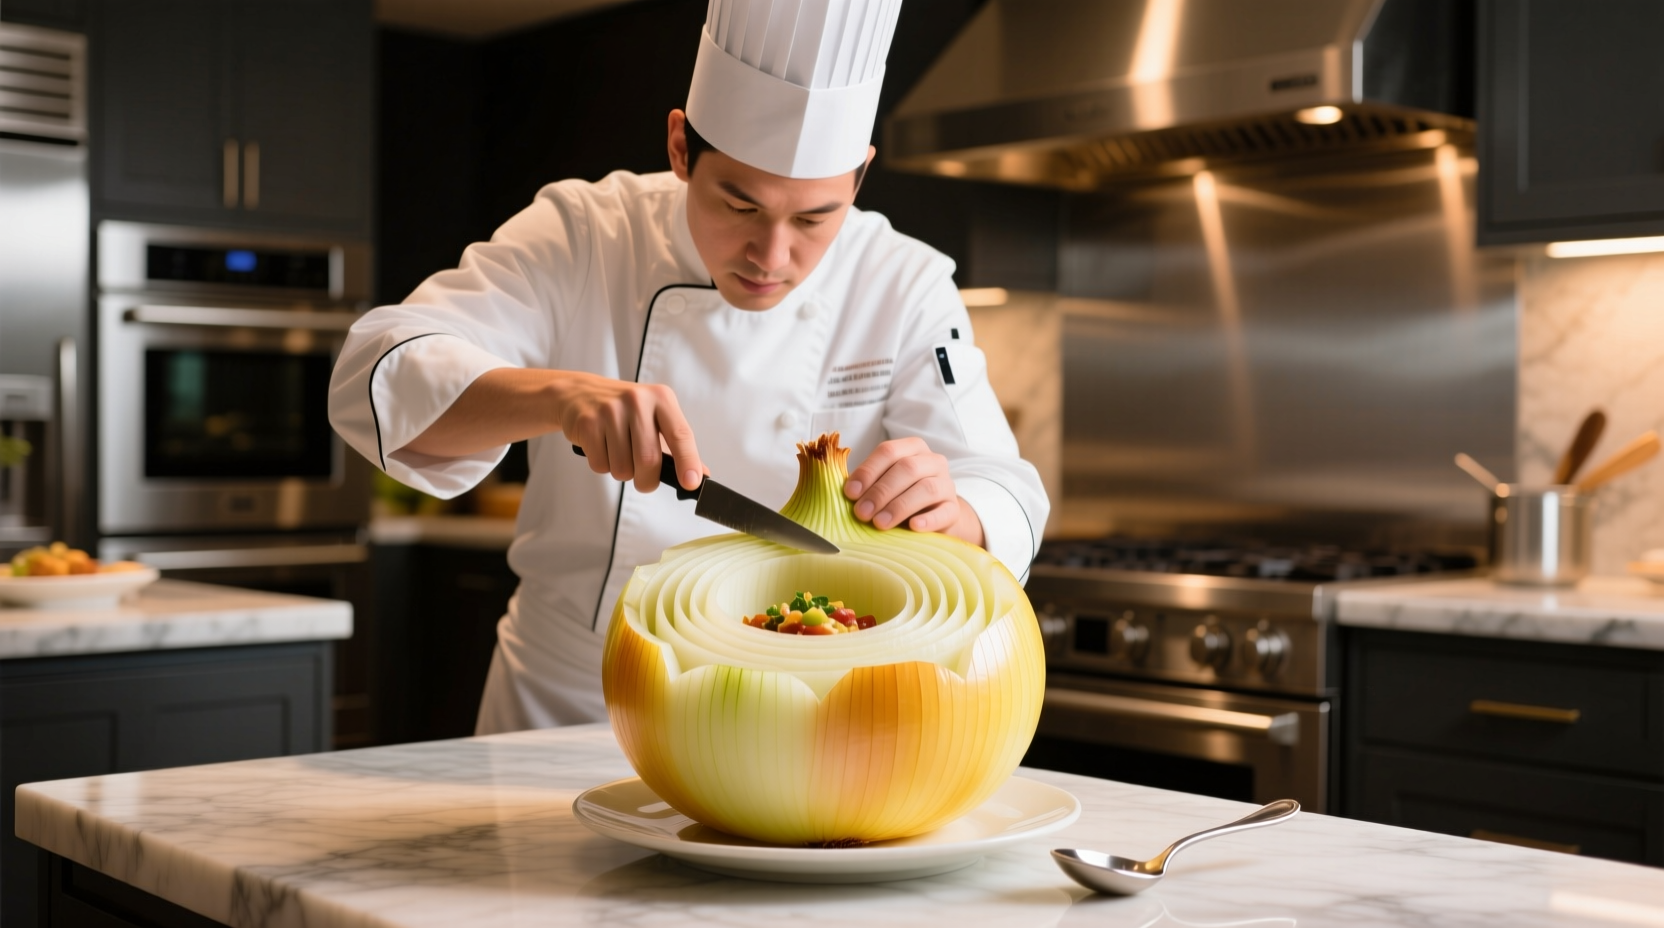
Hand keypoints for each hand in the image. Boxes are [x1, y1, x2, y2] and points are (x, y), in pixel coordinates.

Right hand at [557, 373, 704, 493]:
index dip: (688, 461)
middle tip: (644, 481)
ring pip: (622, 467)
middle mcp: (637, 400)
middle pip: (648, 459)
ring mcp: (610, 410)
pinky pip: (600, 465)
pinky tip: (602, 447)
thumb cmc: (625, 411)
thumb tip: (701, 474)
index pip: (680, 434)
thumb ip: (677, 446)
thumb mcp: (656, 418)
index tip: (691, 483)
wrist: (580, 394)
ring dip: (622, 473)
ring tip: (618, 454)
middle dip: (647, 481)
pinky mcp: (588, 423)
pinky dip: (603, 466)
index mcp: (661, 398)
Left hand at [844, 437, 984, 546]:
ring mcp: (947, 484)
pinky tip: (913, 527)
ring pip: (927, 488)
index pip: (888, 451)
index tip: (850, 493)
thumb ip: (866, 484)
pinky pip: (944, 512)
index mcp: (911, 448)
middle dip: (880, 491)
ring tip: (880, 523)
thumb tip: (840, 493)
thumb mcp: (883, 485)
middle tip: (861, 513)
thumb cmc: (899, 498)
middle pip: (907, 469)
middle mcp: (932, 461)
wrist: (933, 517)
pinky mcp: (954, 509)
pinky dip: (928, 519)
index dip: (868, 471)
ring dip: (900, 506)